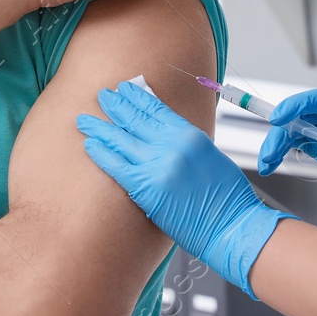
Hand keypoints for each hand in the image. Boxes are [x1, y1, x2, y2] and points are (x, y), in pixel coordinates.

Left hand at [77, 81, 295, 299]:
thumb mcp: (210, 156)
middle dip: (116, 106)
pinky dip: (102, 154)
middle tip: (102, 96)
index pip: (157, 109)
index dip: (137, 97)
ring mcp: (157, 167)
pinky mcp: (146, 189)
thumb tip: (163, 130)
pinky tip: (90, 145)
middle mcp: (172, 146)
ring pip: (121, 140)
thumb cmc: (226, 197)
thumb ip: (186, 142)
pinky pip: (117, 166)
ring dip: (101, 128)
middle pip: (136, 120)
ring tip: (85, 119)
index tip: (124, 89)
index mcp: (190, 134)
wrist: (231, 227)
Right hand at [259, 86, 316, 220]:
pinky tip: (276, 162)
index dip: (294, 107)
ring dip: (280, 145)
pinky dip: (286, 153)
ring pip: (296, 132)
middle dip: (281, 134)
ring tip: (268, 163)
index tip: (278, 118)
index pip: (316, 100)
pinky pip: (301, 145)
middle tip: (270, 153)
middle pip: (299, 117)